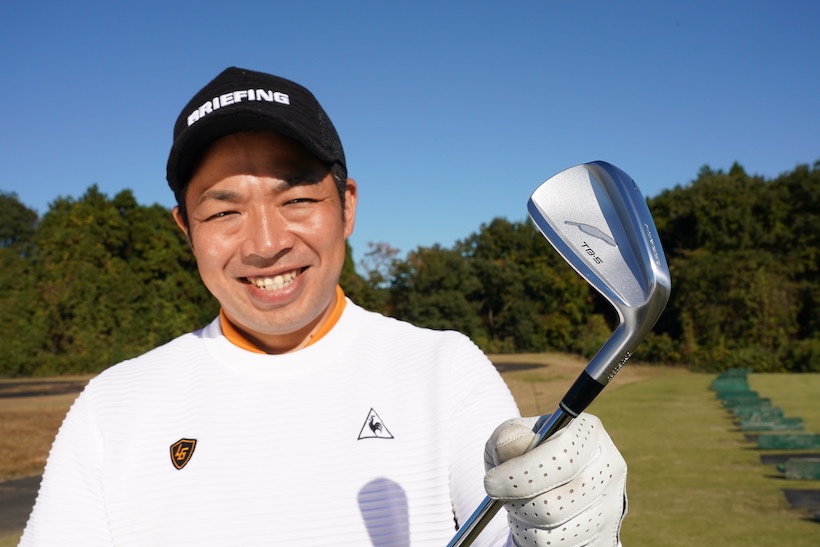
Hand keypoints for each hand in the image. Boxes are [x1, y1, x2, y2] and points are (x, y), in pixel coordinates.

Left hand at [483, 413, 626, 546]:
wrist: (545, 487)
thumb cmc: (526, 456)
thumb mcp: (512, 437)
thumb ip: (509, 437)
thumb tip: (516, 445)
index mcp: (589, 434)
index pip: (562, 457)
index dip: (523, 473)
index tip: (491, 482)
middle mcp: (608, 469)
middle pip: (557, 502)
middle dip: (517, 502)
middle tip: (499, 494)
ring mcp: (610, 507)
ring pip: (554, 532)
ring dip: (523, 521)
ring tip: (521, 504)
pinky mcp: (604, 538)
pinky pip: (557, 546)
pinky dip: (533, 538)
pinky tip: (534, 522)